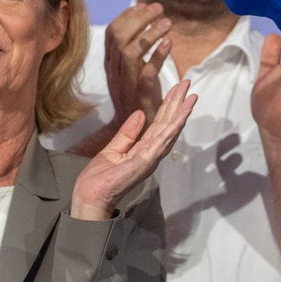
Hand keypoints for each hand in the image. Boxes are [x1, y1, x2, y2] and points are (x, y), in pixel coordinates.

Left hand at [71, 79, 196, 220]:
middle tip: (187, 84)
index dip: (168, 107)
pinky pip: (162, 140)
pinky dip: (174, 127)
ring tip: (191, 96)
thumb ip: (128, 133)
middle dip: (178, 104)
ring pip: (170, 130)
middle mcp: (151, 153)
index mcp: (143, 150)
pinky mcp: (145, 161)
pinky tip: (181, 115)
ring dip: (182, 113)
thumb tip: (140, 114)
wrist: (90, 198)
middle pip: (167, 124)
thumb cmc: (99, 180)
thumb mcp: (113, 149)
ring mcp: (150, 157)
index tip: (176, 90)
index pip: (159, 124)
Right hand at [103, 2, 171, 123]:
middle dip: (140, 18)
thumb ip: (134, 49)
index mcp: (111, 64)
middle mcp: (115, 72)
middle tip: (159, 8)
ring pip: (131, 51)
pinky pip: (147, 71)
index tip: (143, 5)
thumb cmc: (137, 97)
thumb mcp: (130, 71)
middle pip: (120, 37)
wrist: (136, 132)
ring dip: (150, 33)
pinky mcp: (141, 94)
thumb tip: (144, 21)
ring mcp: (126, 83)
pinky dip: (158, 56)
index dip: (127, 16)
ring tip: (168, 22)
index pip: (112, 33)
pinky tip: (169, 43)